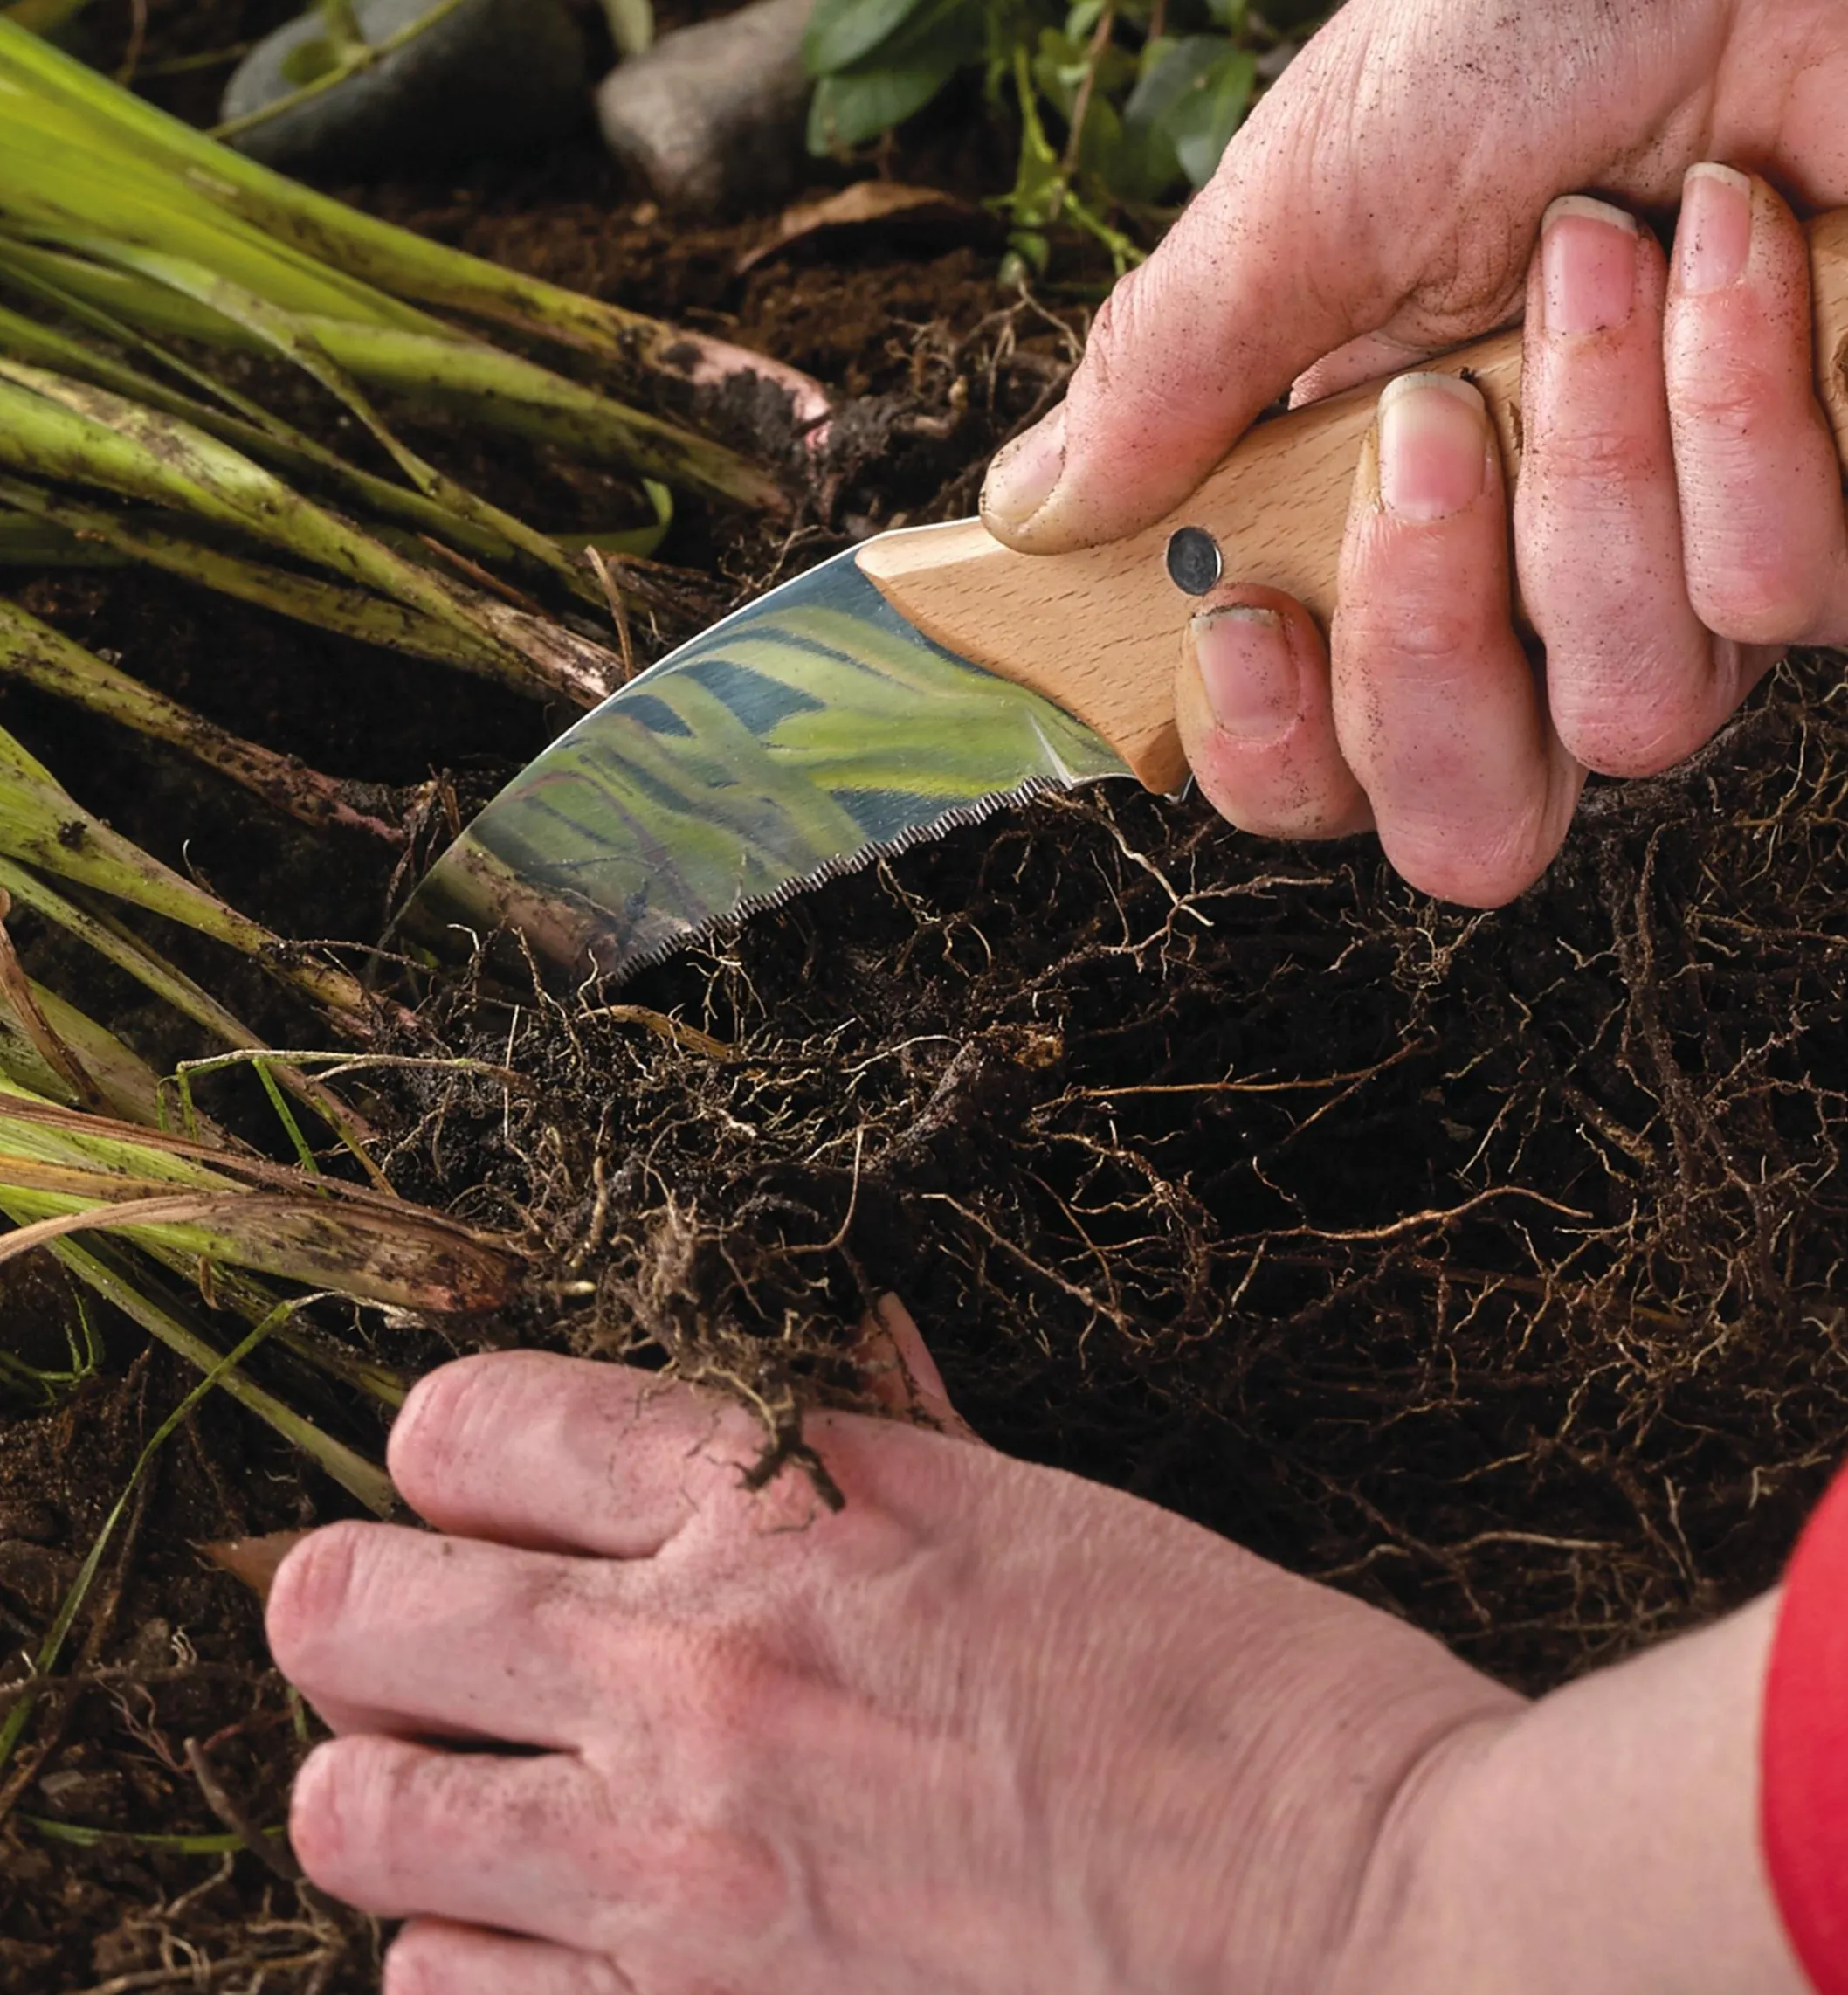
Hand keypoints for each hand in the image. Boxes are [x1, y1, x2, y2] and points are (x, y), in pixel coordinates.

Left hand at [266, 1307, 1802, 1994]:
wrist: (1366, 1931)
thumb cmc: (1238, 1695)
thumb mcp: (1043, 1513)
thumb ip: (868, 1448)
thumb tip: (785, 1393)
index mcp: (790, 1499)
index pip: (470, 1426)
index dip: (458, 1448)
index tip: (494, 1479)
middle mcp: (697, 1667)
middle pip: (353, 1608)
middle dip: (367, 1609)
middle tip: (432, 1630)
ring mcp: (677, 1873)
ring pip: (357, 1813)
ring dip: (396, 1786)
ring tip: (474, 1785)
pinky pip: (444, 1988)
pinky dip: (471, 1949)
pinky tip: (557, 1929)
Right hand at [981, 0, 1847, 907]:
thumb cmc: (1533, 20)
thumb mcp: (1315, 195)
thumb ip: (1170, 378)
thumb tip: (1031, 516)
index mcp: (1370, 535)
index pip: (1310, 774)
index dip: (1273, 754)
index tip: (1246, 622)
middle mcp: (1526, 598)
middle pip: (1473, 823)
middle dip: (1431, 655)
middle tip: (1428, 438)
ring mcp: (1684, 580)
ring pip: (1635, 716)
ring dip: (1595, 466)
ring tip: (1597, 252)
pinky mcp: (1834, 527)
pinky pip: (1780, 596)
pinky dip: (1738, 402)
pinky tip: (1734, 241)